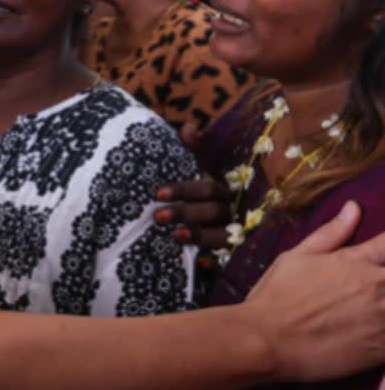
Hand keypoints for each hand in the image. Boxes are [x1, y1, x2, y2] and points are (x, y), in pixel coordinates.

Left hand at [156, 125, 231, 272]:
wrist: (209, 226)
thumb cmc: (198, 196)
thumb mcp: (195, 172)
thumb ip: (192, 152)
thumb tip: (189, 127)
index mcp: (221, 191)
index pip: (207, 188)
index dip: (183, 190)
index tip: (157, 193)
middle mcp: (230, 212)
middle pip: (213, 212)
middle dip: (186, 213)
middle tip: (157, 216)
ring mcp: (232, 235)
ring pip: (222, 236)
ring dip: (200, 236)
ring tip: (176, 236)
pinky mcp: (229, 257)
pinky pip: (227, 261)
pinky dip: (215, 262)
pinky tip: (200, 263)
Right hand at [246, 201, 384, 382]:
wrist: (267, 341)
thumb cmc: (277, 295)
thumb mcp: (296, 257)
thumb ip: (331, 234)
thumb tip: (354, 207)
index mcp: (359, 261)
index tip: (380, 254)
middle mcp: (379, 286)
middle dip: (382, 278)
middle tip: (364, 288)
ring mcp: (384, 320)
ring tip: (370, 308)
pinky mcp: (383, 349)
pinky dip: (384, 329)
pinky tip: (373, 329)